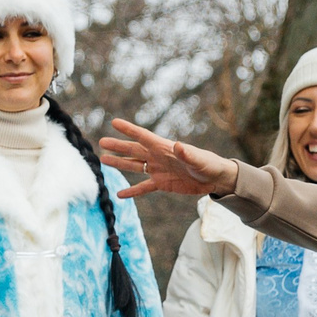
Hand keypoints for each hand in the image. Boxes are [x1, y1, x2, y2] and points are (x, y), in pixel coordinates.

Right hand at [97, 120, 236, 200]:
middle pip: (134, 150)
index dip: (129, 129)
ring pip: (134, 166)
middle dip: (118, 146)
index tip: (114, 122)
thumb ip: (187, 153)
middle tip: (101, 142)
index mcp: (165, 148)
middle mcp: (158, 157)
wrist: (215, 178)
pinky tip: (120, 194)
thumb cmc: (209, 164)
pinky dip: (132, 191)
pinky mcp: (161, 183)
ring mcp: (158, 170)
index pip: (143, 136)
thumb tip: (178, 145)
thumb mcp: (198, 159)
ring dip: (120, 163)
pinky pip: (143, 187)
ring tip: (104, 160)